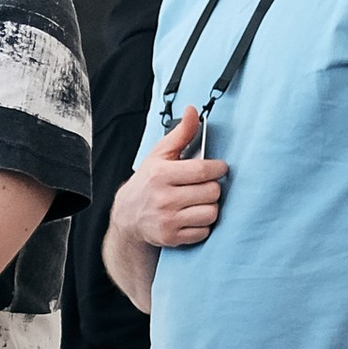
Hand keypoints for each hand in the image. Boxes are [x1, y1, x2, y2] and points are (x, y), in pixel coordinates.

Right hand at [118, 107, 227, 253]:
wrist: (128, 215)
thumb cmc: (148, 181)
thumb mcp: (160, 154)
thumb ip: (181, 133)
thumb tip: (193, 111)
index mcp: (161, 174)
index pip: (203, 170)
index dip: (218, 168)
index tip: (219, 168)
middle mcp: (163, 198)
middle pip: (211, 192)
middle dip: (212, 188)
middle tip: (205, 186)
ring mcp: (167, 220)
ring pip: (210, 213)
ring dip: (210, 207)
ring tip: (200, 201)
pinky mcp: (171, 237)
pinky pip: (203, 231)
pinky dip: (202, 225)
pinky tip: (192, 216)